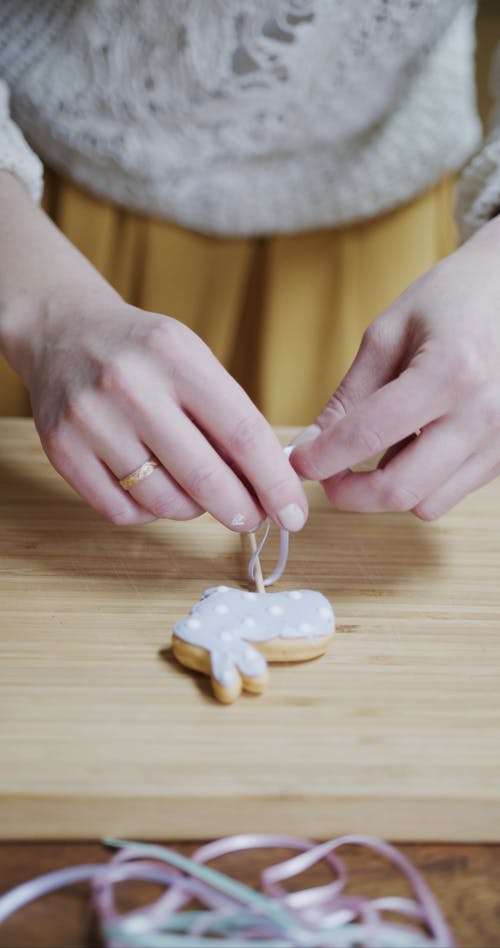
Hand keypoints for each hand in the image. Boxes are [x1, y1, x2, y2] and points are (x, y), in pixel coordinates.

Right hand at [0, 173, 306, 529]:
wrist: (62, 331)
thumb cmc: (143, 352)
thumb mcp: (192, 360)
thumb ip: (229, 416)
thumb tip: (271, 486)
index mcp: (173, 355)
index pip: (241, 432)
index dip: (274, 482)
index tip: (293, 512)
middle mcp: (128, 386)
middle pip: (204, 477)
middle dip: (242, 510)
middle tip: (255, 518)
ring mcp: (90, 420)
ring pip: (164, 502)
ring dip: (195, 510)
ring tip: (198, 492)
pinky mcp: (62, 450)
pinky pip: (123, 512)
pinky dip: (151, 513)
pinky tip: (155, 489)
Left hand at [292, 215, 499, 519]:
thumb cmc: (453, 299)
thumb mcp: (390, 334)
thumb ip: (350, 396)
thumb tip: (310, 445)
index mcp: (449, 373)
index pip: (368, 435)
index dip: (322, 457)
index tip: (297, 461)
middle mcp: (484, 414)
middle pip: (400, 489)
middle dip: (349, 494)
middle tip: (326, 476)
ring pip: (426, 503)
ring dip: (388, 490)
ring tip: (375, 454)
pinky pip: (451, 492)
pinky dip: (422, 482)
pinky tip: (413, 447)